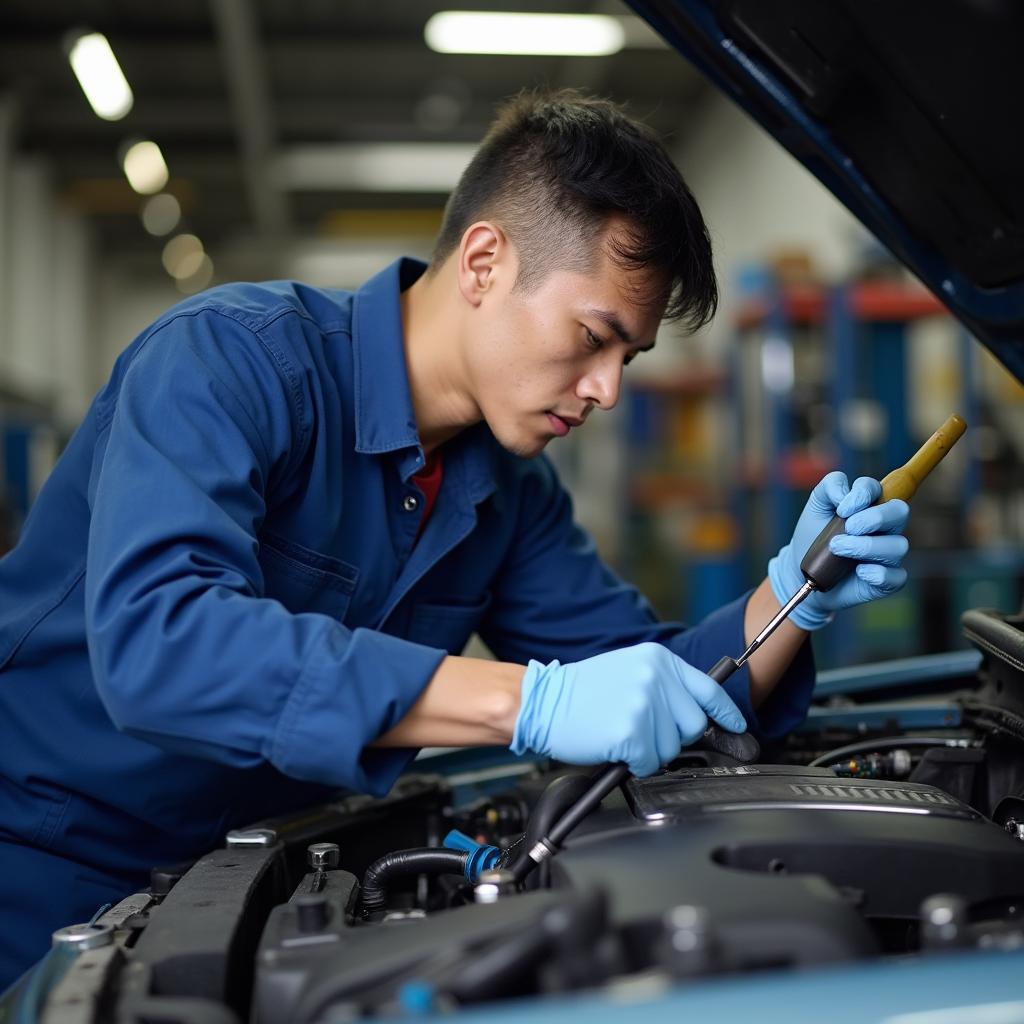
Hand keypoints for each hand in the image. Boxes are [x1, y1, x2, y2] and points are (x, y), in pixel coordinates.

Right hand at [510, 642, 745, 776]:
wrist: (543, 701)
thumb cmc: (581, 692)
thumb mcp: (629, 670)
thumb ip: (664, 685)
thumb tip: (697, 712)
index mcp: (658, 659)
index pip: (708, 688)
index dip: (725, 712)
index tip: (736, 726)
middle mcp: (656, 678)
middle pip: (693, 725)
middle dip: (671, 736)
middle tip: (641, 729)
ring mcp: (645, 704)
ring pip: (672, 748)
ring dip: (649, 751)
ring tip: (621, 733)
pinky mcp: (631, 732)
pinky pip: (650, 763)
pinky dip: (634, 763)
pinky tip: (614, 746)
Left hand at [768, 472, 909, 630]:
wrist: (803, 571)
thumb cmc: (813, 536)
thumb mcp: (816, 506)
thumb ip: (830, 486)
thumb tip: (846, 492)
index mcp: (870, 505)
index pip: (878, 488)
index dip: (863, 494)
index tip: (841, 509)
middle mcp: (885, 527)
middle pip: (900, 511)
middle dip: (874, 518)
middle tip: (848, 528)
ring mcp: (889, 554)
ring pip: (899, 545)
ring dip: (867, 547)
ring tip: (838, 549)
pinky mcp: (887, 580)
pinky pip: (897, 576)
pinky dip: (877, 574)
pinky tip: (858, 572)